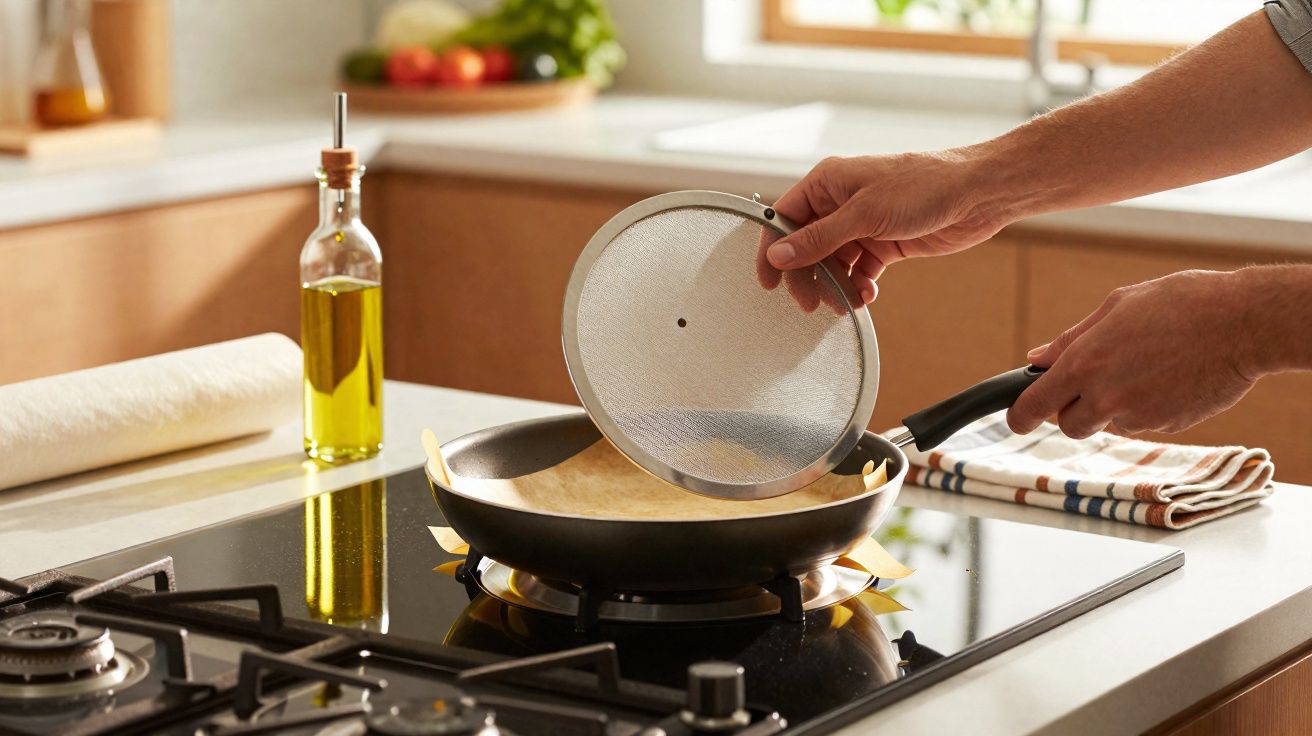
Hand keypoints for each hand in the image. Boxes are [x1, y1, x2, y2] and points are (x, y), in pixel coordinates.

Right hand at [759, 151, 1006, 304]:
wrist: (977, 193)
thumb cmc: (924, 185)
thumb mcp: (864, 214)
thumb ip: (818, 238)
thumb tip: (778, 255)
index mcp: (827, 182)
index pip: (783, 218)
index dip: (772, 250)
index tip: (769, 283)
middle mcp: (841, 202)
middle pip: (806, 246)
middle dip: (807, 276)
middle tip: (810, 304)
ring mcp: (863, 224)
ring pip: (833, 263)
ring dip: (835, 286)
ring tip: (844, 304)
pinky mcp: (884, 243)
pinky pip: (859, 270)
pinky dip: (859, 286)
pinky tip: (865, 297)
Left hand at [1007, 269, 1262, 438]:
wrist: (1246, 323)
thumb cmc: (1182, 304)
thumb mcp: (1117, 307)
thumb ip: (1071, 339)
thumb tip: (1036, 359)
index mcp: (1084, 363)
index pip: (1033, 406)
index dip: (1019, 416)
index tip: (1016, 419)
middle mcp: (1106, 396)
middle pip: (1069, 425)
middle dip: (1074, 411)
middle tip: (1093, 384)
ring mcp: (1138, 416)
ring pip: (1111, 423)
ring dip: (1117, 406)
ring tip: (1148, 366)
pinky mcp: (1168, 426)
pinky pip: (1146, 423)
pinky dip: (1150, 406)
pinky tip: (1172, 376)